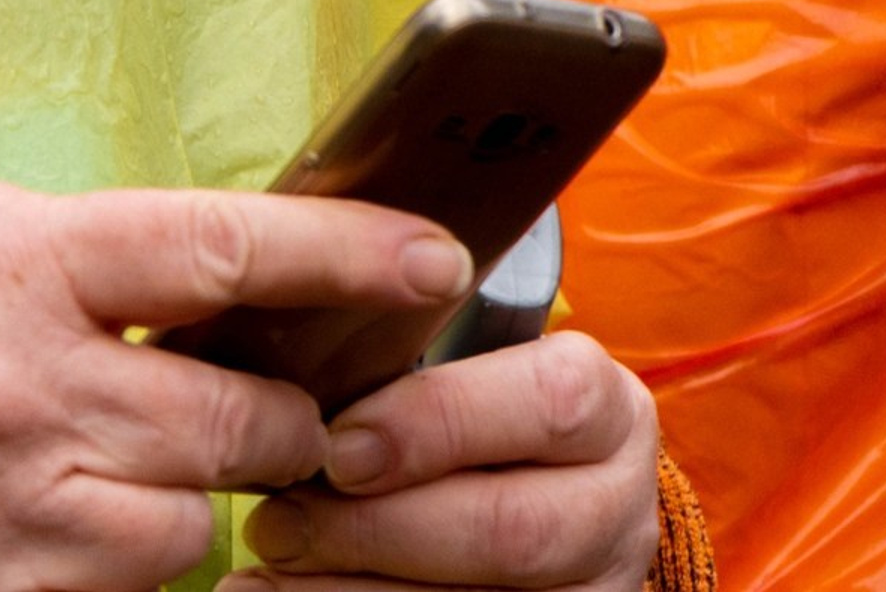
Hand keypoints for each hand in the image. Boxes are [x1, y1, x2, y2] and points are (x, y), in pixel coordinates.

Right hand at [0, 178, 479, 591]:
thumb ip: (85, 258)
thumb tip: (218, 281)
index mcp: (24, 263)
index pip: (225, 248)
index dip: (347, 252)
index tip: (435, 257)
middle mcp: (32, 386)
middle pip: (245, 417)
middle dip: (279, 415)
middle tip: (272, 401)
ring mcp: (12, 511)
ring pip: (195, 530)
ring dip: (194, 504)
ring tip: (131, 466)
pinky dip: (120, 571)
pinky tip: (73, 526)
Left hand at [225, 330, 659, 590]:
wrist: (526, 487)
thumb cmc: (463, 402)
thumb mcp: (464, 358)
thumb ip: (408, 345)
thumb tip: (296, 321)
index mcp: (604, 406)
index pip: (547, 402)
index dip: (438, 424)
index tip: (338, 444)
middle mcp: (617, 506)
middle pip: (513, 529)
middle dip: (379, 528)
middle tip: (277, 519)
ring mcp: (596, 588)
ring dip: (355, 590)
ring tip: (268, 567)